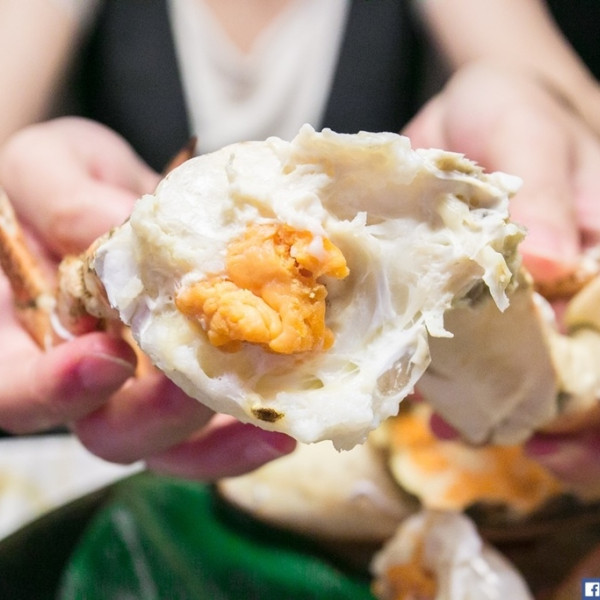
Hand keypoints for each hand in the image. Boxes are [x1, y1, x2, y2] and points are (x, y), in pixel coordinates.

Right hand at [0, 117, 294, 478]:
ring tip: (270, 419)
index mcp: (23, 336)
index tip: (109, 355)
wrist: (114, 195)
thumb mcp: (48, 169)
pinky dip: (249, 431)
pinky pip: (218, 430)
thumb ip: (64, 202)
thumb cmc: (63, 183)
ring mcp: (143, 390)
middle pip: (108, 431)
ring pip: (174, 446)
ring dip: (220, 440)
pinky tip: (287, 423)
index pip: (17, 389)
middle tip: (200, 380)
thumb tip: (122, 241)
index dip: (56, 388)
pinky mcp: (193, 384)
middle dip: (157, 415)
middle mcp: (83, 380)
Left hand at [405, 62, 599, 484]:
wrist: (461, 115)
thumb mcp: (531, 136)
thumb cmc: (510, 111)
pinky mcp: (465, 306)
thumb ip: (551, 197)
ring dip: (500, 416)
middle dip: (572, 427)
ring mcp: (517, 306)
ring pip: (524, 379)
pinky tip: (430, 409)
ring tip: (460, 431)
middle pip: (588, 377)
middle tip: (534, 448)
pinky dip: (449, 387)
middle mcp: (569, 290)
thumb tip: (556, 271)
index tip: (572, 427)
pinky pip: (463, 358)